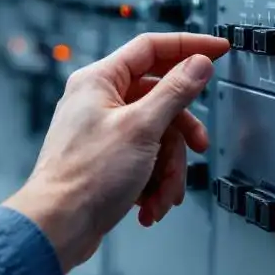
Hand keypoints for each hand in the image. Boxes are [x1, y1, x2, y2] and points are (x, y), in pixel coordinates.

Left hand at [4, 32, 229, 272]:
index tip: (218, 50)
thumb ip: (175, 92)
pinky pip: (144, 158)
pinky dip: (153, 182)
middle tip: (197, 146)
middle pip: (160, 99)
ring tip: (163, 194)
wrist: (57, 227)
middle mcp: (99, 100)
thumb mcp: (142, 128)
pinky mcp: (106, 158)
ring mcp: (103, 130)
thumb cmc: (85, 177)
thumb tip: (199, 63)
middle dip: (180, 133)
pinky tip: (149, 204)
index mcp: (100, 80)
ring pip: (157, 135)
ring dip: (168, 169)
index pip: (152, 48)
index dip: (189, 47)